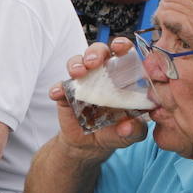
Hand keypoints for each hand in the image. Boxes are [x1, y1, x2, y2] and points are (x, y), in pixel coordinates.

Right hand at [49, 38, 149, 153]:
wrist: (90, 146)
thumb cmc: (116, 132)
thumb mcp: (132, 134)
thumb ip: (135, 130)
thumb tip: (128, 126)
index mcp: (122, 77)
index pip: (124, 54)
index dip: (122, 46)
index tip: (119, 47)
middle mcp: (101, 75)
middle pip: (98, 52)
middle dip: (95, 52)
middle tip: (93, 62)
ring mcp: (82, 83)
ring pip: (76, 62)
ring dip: (76, 64)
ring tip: (77, 73)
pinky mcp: (66, 95)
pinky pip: (59, 86)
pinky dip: (57, 88)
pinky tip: (58, 94)